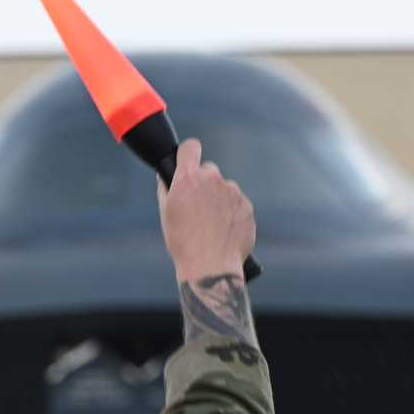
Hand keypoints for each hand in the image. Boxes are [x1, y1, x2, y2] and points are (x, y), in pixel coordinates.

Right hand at [157, 138, 254, 282]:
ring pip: (225, 190)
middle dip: (204, 184)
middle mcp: (212, 179)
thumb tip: (166, 176)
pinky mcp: (247, 206)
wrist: (210, 266)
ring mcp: (232, 192)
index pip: (190, 147)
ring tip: (211, 227)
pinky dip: (232, 215)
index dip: (189, 154)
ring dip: (219, 201)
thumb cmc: (183, 242)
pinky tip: (224, 232)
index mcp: (188, 178)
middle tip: (198, 208)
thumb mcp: (166, 213)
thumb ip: (166, 188)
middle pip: (209, 171)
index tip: (188, 160)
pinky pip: (237, 205)